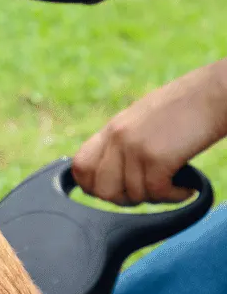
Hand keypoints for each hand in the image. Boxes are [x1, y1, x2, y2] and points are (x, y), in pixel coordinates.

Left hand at [73, 59, 226, 204]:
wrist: (213, 94)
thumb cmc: (185, 109)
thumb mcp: (141, 122)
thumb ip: (123, 144)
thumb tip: (113, 175)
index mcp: (112, 129)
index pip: (80, 166)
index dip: (93, 186)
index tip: (117, 190)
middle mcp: (117, 137)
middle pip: (101, 190)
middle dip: (125, 200)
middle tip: (149, 192)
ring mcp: (134, 147)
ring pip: (132, 195)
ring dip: (156, 198)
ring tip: (174, 185)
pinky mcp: (157, 157)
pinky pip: (156, 193)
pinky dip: (174, 197)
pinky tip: (186, 188)